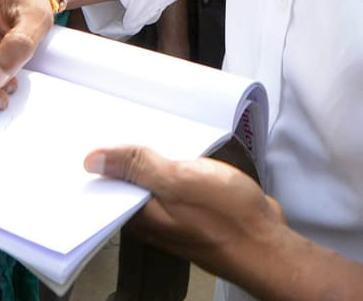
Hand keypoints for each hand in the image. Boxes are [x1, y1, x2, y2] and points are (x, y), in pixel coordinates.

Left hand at [84, 145, 283, 282]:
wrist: (270, 244)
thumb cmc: (228, 220)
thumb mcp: (177, 181)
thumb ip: (136, 166)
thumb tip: (92, 159)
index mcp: (139, 216)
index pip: (106, 184)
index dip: (100, 158)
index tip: (92, 130)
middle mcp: (152, 218)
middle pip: (128, 179)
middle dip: (125, 152)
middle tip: (120, 117)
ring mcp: (174, 214)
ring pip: (153, 178)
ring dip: (152, 156)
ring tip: (148, 125)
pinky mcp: (194, 208)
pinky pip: (175, 181)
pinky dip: (174, 165)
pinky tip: (178, 148)